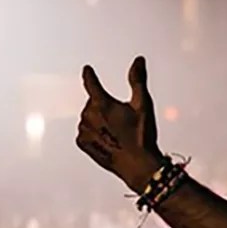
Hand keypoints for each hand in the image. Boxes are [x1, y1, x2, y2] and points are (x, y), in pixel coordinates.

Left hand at [76, 57, 164, 191]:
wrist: (138, 166)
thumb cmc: (141, 137)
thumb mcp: (143, 105)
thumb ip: (137, 80)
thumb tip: (138, 61)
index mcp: (102, 103)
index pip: (91, 83)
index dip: (89, 75)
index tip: (87, 70)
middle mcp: (88, 115)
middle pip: (93, 104)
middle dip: (104, 108)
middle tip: (122, 120)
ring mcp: (84, 130)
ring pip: (89, 119)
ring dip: (99, 121)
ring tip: (117, 133)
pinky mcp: (83, 144)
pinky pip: (85, 133)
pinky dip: (94, 134)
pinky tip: (108, 140)